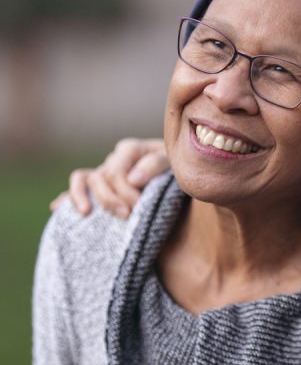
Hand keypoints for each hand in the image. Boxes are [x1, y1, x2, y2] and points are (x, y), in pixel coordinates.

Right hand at [49, 138, 168, 217]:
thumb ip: (155, 165)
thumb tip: (132, 179)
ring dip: (82, 197)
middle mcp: (115, 158)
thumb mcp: (173, 162)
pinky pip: (78, 186)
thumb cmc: (177, 168)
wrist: (178, 174)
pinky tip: (58, 208)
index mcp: (131, 149)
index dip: (125, 191)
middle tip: (127, 215)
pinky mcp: (100, 184)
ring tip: (87, 214)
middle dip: (111, 199)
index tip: (139, 206)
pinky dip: (68, 196)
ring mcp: (105, 171)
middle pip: (101, 177)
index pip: (117, 171)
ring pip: (84, 179)